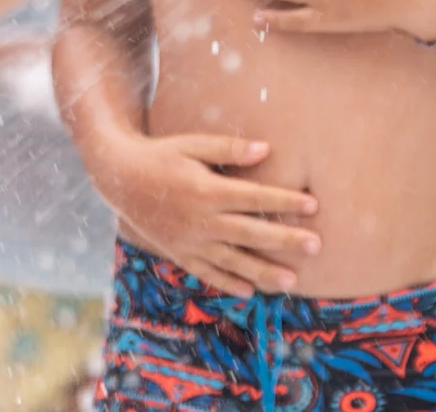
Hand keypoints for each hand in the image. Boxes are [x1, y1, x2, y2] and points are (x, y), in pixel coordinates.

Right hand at [95, 132, 319, 296]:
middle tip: (316, 246)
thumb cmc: (161, 156)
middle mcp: (201, 220)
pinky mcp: (180, 254)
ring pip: (233, 261)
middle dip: (285, 240)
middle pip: (251, 233)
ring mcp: (190, 242)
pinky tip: (251, 291)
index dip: (285, 200)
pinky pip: (208, 273)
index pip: (254, 197)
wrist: (120, 180)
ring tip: (292, 282)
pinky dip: (229, 283)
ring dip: (264, 272)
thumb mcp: (192, 144)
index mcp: (206, 190)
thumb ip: (228, 149)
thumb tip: (266, 150)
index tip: (313, 204)